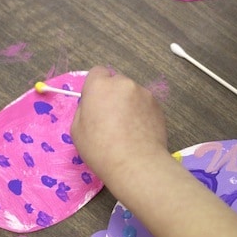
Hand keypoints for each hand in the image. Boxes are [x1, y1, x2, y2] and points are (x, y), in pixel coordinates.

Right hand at [71, 66, 167, 187]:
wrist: (136, 163)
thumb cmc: (101, 149)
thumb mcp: (77, 129)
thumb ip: (85, 109)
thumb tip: (94, 105)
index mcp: (100, 85)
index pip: (97, 72)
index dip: (96, 87)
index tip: (96, 103)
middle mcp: (124, 83)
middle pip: (117, 83)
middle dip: (114, 95)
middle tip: (111, 118)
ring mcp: (144, 94)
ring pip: (133, 94)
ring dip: (129, 104)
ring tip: (128, 128)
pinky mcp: (159, 106)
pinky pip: (146, 105)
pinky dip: (142, 113)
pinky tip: (140, 131)